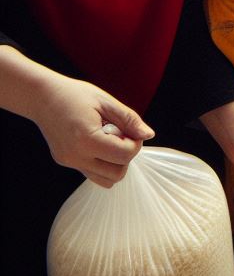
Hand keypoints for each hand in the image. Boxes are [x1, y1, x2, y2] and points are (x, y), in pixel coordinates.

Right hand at [35, 75, 152, 187]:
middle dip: (127, 155)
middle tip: (122, 134)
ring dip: (115, 162)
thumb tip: (148, 135)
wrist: (44, 97)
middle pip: (117, 174)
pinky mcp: (65, 162)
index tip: (132, 129)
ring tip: (110, 138)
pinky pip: (92, 173)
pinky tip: (100, 142)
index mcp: (87, 140)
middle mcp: (76, 157)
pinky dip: (103, 163)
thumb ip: (129, 120)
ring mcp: (69, 163)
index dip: (136, 143)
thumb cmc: (76, 95)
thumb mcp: (107, 102)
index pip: (124, 156)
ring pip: (105, 180)